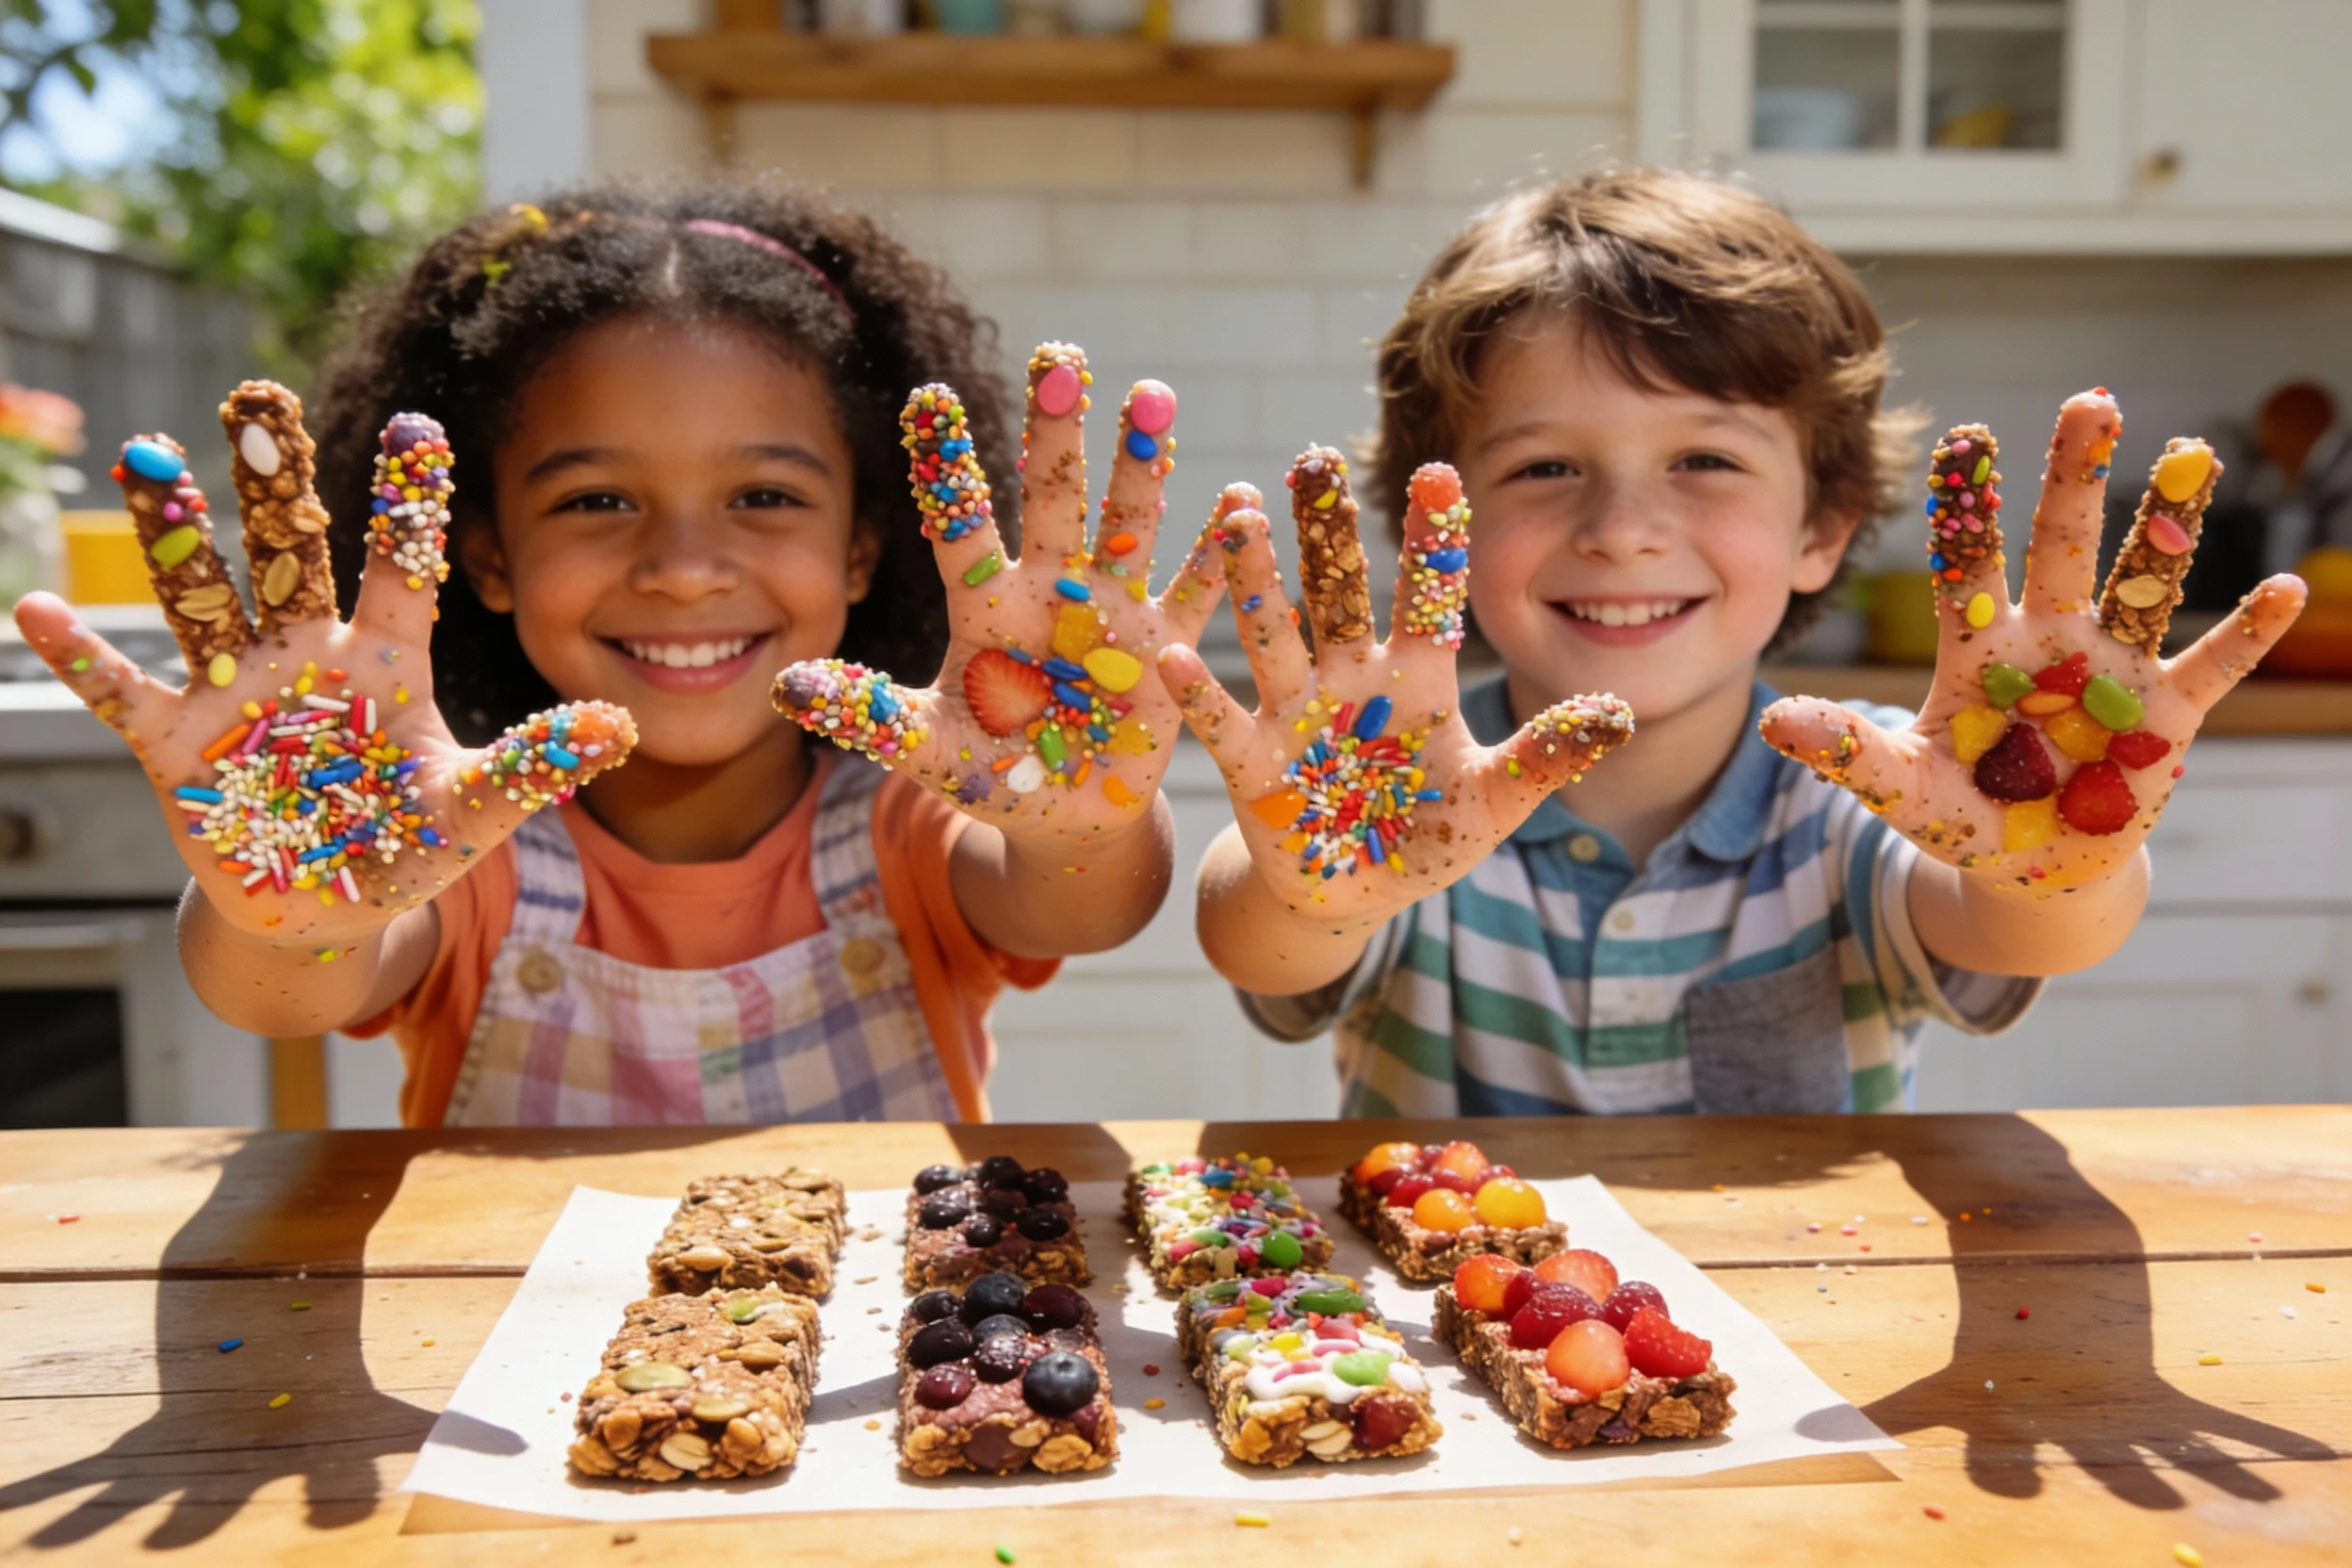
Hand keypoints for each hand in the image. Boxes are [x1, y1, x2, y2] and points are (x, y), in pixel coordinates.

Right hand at [11, 383, 633, 953]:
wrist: (326, 905)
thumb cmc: (404, 842)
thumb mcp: (474, 808)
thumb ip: (537, 763)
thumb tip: (624, 724)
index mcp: (383, 660)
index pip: (402, 569)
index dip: (409, 505)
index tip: (418, 423)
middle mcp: (304, 656)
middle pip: (289, 553)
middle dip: (271, 481)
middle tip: (257, 395)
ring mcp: (234, 693)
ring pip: (202, 599)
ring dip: (173, 537)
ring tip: (144, 458)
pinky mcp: (175, 744)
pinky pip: (121, 691)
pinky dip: (80, 656)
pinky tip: (31, 609)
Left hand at [770, 342, 1223, 842]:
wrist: (1065, 814)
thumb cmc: (991, 771)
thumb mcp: (926, 748)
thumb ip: (868, 716)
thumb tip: (786, 685)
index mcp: (986, 604)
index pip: (960, 523)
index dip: (946, 465)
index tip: (927, 395)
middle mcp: (1051, 589)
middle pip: (1053, 497)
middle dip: (1058, 429)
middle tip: (1060, 354)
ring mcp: (1113, 611)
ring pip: (1129, 523)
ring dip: (1142, 466)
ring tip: (1151, 397)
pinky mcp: (1166, 647)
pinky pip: (1197, 594)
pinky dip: (1220, 556)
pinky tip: (1241, 504)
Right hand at [1159, 450, 1632, 926]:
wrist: (1354, 894)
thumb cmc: (1425, 836)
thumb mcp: (1494, 801)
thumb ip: (1547, 756)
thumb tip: (1620, 713)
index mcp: (1416, 676)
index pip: (1428, 594)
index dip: (1434, 539)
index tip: (1439, 472)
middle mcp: (1350, 678)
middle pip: (1336, 591)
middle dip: (1322, 530)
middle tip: (1312, 460)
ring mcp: (1296, 714)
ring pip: (1272, 634)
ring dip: (1254, 581)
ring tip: (1238, 516)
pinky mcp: (1252, 763)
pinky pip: (1222, 719)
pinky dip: (1197, 691)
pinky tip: (1169, 653)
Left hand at [1761, 391, 2306, 890]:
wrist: (2035, 864)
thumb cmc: (1965, 812)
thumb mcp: (1902, 788)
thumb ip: (1848, 751)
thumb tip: (1775, 720)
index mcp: (1981, 647)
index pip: (1968, 562)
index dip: (1968, 505)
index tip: (1965, 434)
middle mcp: (2051, 639)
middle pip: (2060, 546)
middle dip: (2073, 477)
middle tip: (2090, 400)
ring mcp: (2113, 671)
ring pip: (2142, 584)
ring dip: (2167, 524)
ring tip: (2192, 455)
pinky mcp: (2168, 717)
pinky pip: (2210, 666)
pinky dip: (2245, 633)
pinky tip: (2284, 588)